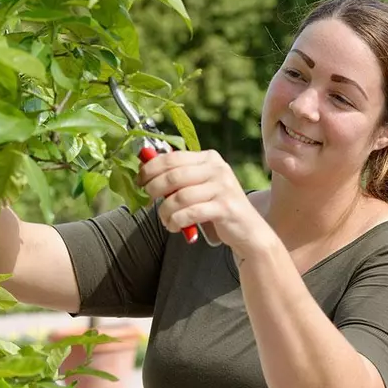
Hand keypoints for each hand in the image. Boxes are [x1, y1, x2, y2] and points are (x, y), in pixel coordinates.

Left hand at [136, 150, 272, 256]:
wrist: (247, 230)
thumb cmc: (217, 207)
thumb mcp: (200, 186)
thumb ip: (178, 177)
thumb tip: (145, 170)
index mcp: (209, 158)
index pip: (172, 157)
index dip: (150, 168)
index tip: (139, 181)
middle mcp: (217, 169)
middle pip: (173, 176)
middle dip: (153, 189)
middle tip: (148, 201)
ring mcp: (223, 188)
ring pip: (179, 197)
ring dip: (165, 212)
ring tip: (165, 219)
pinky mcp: (224, 208)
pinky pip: (189, 213)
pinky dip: (176, 222)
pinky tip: (175, 226)